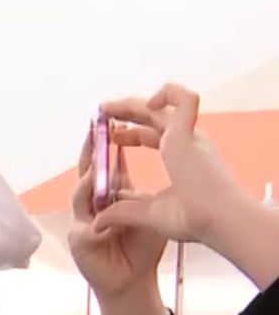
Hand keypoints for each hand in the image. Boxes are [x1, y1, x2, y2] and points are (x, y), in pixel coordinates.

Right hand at [69, 127, 173, 314]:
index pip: (107, 164)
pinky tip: (95, 189)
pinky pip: (83, 221)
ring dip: (89, 173)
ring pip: (82, 192)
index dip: (107, 143)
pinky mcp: (79, 240)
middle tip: (97, 125)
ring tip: (96, 154)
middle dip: (92, 149)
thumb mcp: (147, 212)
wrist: (133, 282)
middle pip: (89, 171)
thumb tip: (137, 166)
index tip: (111, 120)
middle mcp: (92, 206)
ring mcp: (82, 222)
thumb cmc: (142, 249)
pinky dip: (89, 206)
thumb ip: (137, 192)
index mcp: (110, 196)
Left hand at [96, 85, 248, 247]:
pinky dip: (169, 93)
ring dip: (132, 104)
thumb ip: (123, 211)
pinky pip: (184, 99)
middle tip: (102, 111)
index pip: (150, 137)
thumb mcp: (148, 214)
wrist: (216, 221)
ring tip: (106, 106)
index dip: (129, 134)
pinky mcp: (189, 134)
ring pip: (161, 108)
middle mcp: (186, 144)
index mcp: (180, 159)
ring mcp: (189, 137)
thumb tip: (98, 220)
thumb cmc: (194, 220)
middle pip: (152, 119)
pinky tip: (145, 103)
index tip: (110, 135)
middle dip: (127, 113)